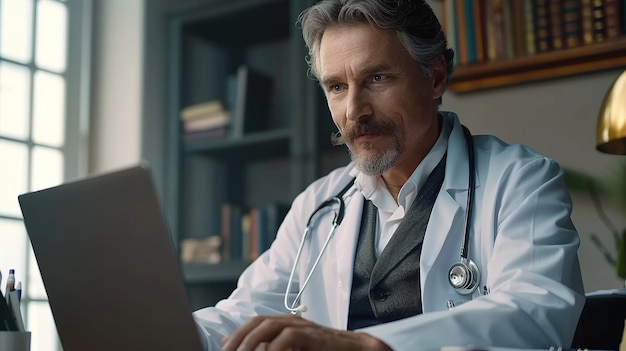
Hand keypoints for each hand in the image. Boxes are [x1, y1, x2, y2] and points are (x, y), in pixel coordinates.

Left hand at [221, 314, 391, 350]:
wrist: (355, 349)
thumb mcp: (295, 349)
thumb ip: (272, 346)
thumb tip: (249, 347)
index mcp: (285, 322)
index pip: (255, 322)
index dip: (238, 334)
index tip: (225, 349)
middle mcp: (291, 320)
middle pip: (258, 322)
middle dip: (240, 338)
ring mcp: (302, 326)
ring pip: (269, 326)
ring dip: (251, 342)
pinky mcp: (312, 335)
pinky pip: (288, 338)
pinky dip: (274, 347)